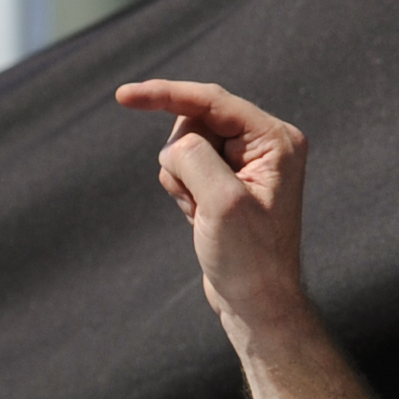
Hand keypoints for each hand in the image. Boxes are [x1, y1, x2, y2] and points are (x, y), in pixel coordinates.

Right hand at [114, 77, 313, 338]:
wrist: (257, 304)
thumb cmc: (250, 259)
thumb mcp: (222, 204)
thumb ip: (196, 157)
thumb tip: (177, 143)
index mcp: (276, 140)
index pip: (211, 100)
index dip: (165, 94)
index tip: (122, 96)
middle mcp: (265, 144)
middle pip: (195, 121)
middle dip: (184, 158)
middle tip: (202, 200)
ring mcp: (246, 163)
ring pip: (184, 145)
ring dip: (181, 180)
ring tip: (203, 214)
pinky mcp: (227, 180)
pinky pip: (184, 167)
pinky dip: (182, 191)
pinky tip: (200, 217)